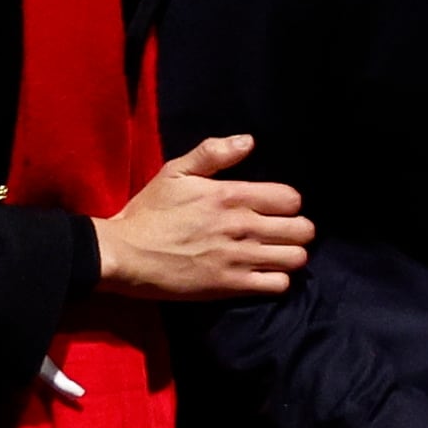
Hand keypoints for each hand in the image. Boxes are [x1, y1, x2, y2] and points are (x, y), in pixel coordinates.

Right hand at [94, 132, 312, 299]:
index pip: (291, 198)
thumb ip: (213, 153)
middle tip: (282, 233)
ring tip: (275, 253)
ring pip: (296, 258)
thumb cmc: (149, 212)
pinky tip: (264, 273)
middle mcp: (242, 226)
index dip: (288, 203)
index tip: (276, 208)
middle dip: (298, 229)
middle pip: (303, 230)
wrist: (124, 255)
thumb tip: (249, 141)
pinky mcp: (231, 286)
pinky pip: (278, 285)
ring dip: (291, 255)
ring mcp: (239, 258)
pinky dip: (277, 280)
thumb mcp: (175, 172)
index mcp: (231, 195)